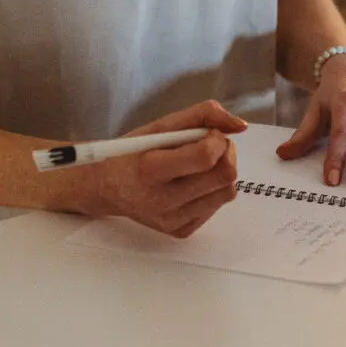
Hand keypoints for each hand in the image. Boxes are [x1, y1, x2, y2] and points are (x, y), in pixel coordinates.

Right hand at [71, 101, 246, 239]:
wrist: (105, 188)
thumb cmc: (131, 153)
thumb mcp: (159, 126)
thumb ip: (201, 115)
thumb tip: (240, 125)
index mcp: (151, 169)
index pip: (206, 157)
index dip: (217, 139)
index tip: (209, 132)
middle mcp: (162, 201)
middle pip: (224, 177)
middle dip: (226, 154)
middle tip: (211, 146)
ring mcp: (172, 220)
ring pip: (226, 193)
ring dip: (221, 173)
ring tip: (201, 165)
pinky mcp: (180, 231)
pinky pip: (215, 207)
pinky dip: (211, 191)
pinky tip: (192, 184)